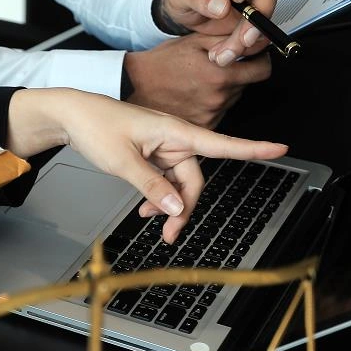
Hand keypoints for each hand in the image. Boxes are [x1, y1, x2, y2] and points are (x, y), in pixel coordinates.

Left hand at [6, 89, 286, 242]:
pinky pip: (164, 181)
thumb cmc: (95, 125)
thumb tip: (176, 207)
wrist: (71, 114)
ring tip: (151, 223)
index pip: (221, 144)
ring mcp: (163, 148)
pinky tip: (145, 210)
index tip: (280, 148)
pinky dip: (157, 197)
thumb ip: (151, 185)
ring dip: (168, 205)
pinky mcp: (151, 155)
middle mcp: (174, 139)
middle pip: (195, 179)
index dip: (252, 149)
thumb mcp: (122, 160)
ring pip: (179, 184)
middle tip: (169, 235)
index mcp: (174, 131)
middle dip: (185, 207)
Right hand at [124, 33, 271, 128]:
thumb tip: (256, 37)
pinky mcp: (201, 126)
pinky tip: (195, 95)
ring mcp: (210, 115)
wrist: (132, 88)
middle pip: (247, 85)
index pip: (262, 70)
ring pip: (232, 100)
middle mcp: (218, 99)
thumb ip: (229, 37)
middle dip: (239, 74)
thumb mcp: (194, 40)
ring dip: (224, 90)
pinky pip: (218, 113)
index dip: (260, 60)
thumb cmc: (160, 63)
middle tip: (218, 66)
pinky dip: (212, 104)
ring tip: (200, 81)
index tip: (253, 57)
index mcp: (219, 76)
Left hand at [158, 0, 280, 65]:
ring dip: (248, 38)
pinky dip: (243, 47)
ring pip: (265, 15)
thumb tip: (221, 5)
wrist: (183, 14)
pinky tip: (225, 53)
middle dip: (256, 16)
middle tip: (242, 37)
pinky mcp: (254, 17)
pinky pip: (258, 32)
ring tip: (224, 53)